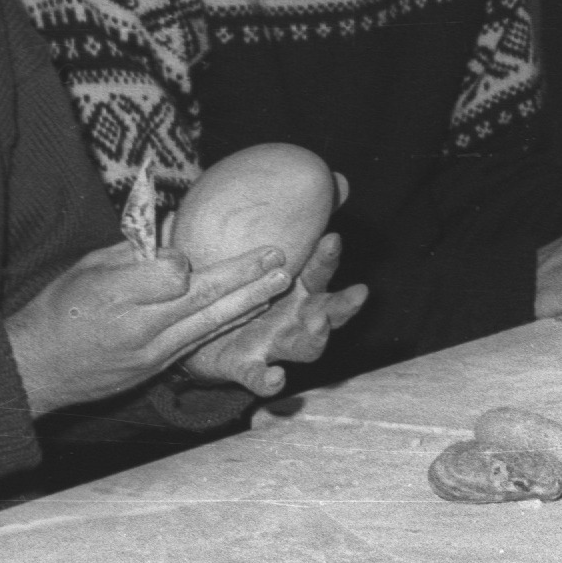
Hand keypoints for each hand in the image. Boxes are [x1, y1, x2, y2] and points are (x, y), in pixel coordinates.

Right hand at [7, 238, 292, 415]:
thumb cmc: (58, 309)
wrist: (37, 368)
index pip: (171, 274)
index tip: (180, 252)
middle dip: (245, 275)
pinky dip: (228, 321)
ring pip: (210, 322)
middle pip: (203, 297)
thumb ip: (133, 254)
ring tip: (281, 280)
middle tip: (279, 256)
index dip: (181, 259)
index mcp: (114, 296)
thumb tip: (173, 237)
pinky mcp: (158, 366)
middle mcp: (138, 327)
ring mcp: (151, 351)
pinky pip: (201, 340)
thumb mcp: (86, 270)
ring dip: (250, 300)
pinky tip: (253, 307)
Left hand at [183, 231, 367, 396]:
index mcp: (299, 289)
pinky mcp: (249, 367)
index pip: (319, 271)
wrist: (205, 338)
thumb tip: (322, 184)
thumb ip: (282, 228)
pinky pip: (260, 376)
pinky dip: (269, 379)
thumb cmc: (244, 291)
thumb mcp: (258, 260)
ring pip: (307, 346)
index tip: (332, 238)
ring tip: (318, 324)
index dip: (328, 257)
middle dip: (343, 304)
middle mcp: (296, 318)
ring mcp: (276, 345)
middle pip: (330, 312)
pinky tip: (275, 378)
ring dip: (317, 336)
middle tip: (356, 293)